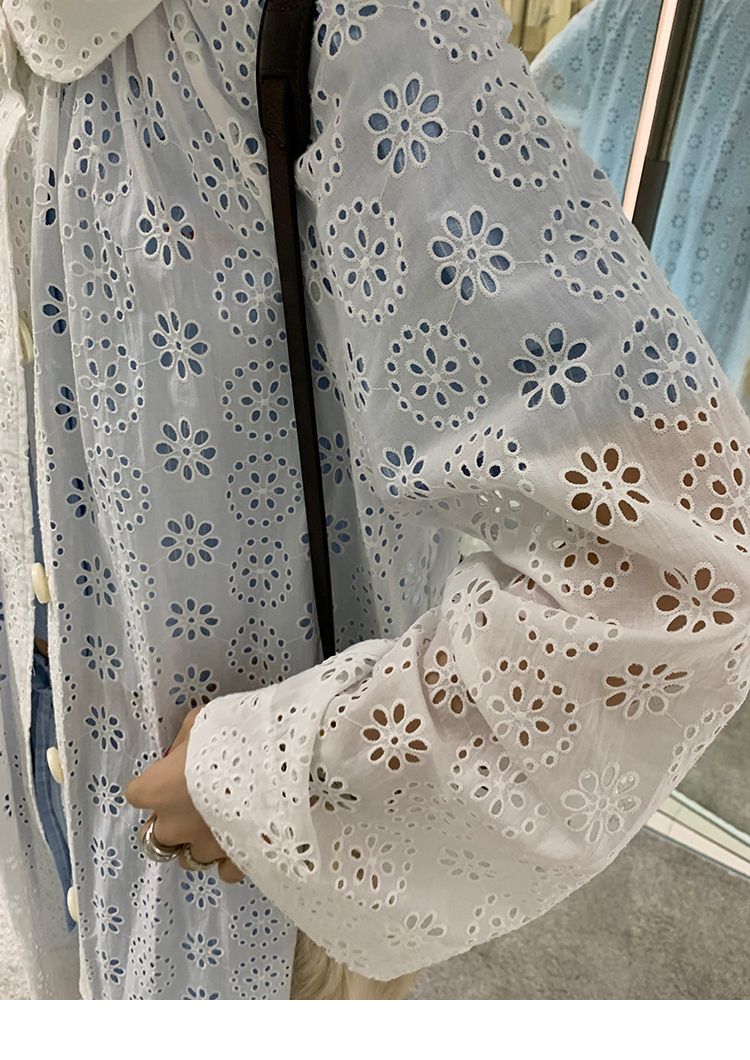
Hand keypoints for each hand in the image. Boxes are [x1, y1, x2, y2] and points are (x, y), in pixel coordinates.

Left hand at [125, 706, 244, 883]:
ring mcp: (205, 847)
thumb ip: (182, 745)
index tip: (170, 777)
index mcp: (158, 790)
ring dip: (199, 843)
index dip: (153, 786)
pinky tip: (243, 840)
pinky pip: (224, 871)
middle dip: (173, 823)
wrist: (281, 761)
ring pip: (190, 858)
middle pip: (158, 836)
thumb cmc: (234, 735)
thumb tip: (178, 757)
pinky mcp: (237, 861)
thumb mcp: (200, 722)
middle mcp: (175, 825)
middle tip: (195, 804)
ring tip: (222, 824)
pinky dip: (230, 859)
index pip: (136, 795)